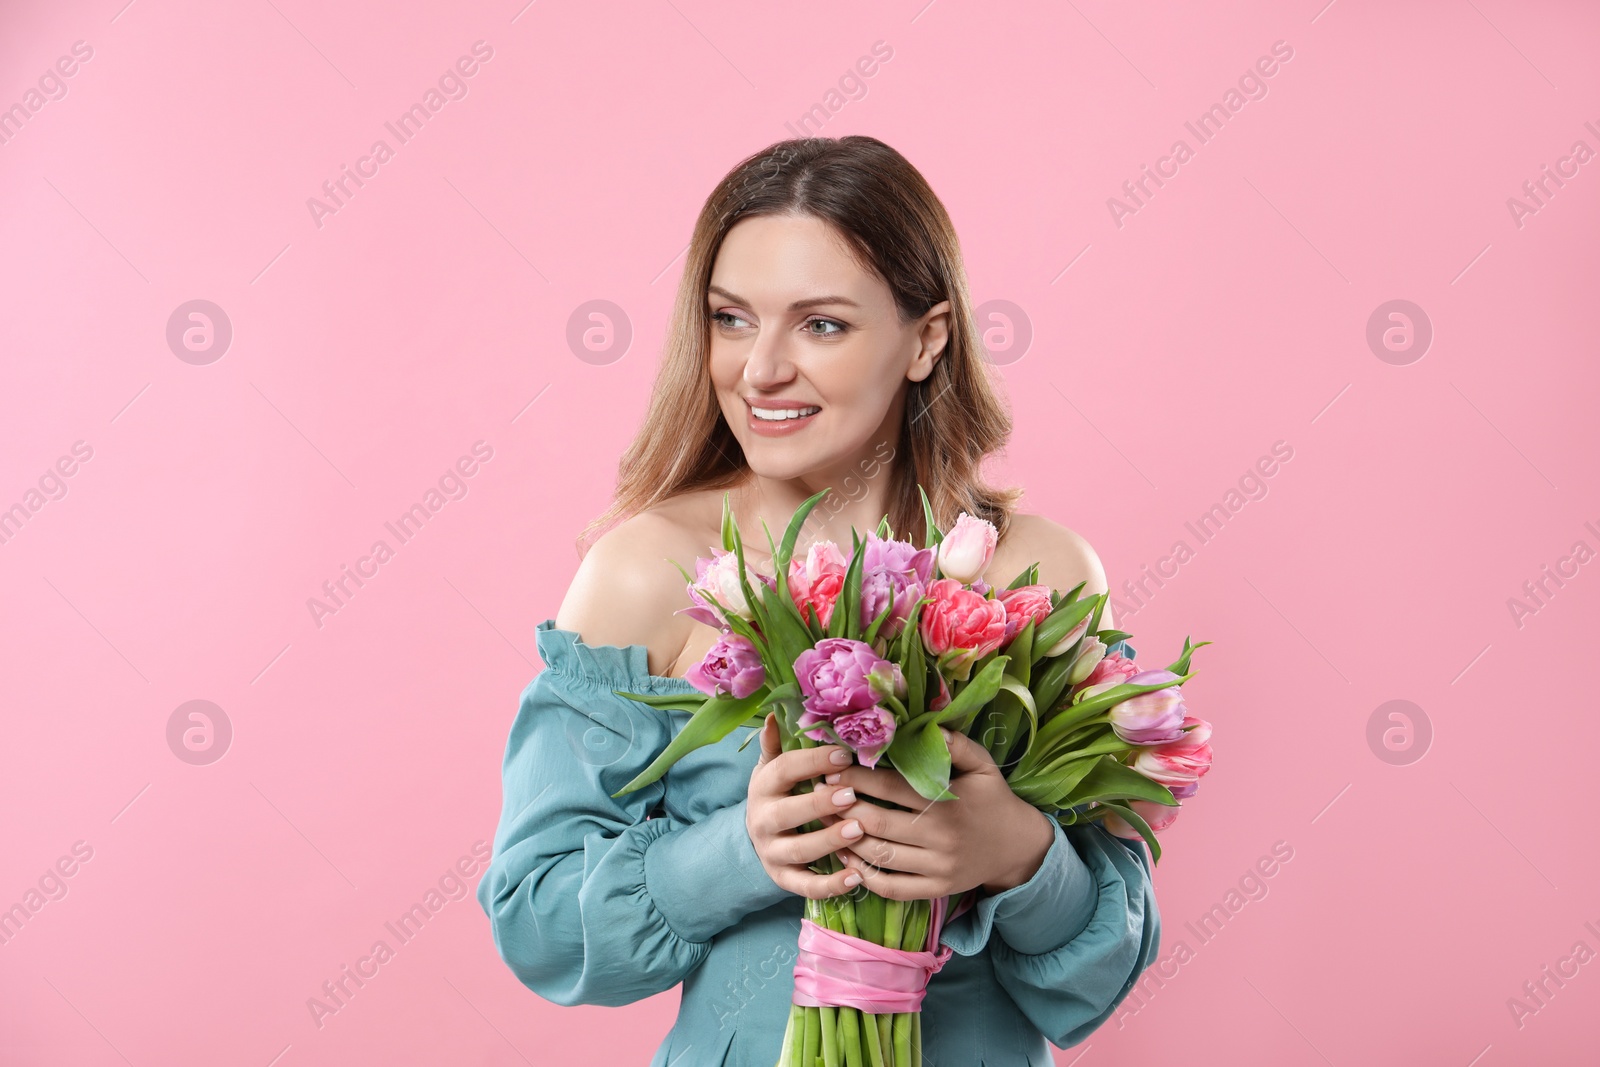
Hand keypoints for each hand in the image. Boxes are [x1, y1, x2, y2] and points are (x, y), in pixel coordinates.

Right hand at [746, 713, 867, 899]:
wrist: (759, 837)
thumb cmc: (778, 794)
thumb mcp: (772, 767)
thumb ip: (777, 744)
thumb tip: (777, 714)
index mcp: (762, 787)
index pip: (785, 771)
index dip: (813, 763)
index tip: (843, 755)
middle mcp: (763, 821)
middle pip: (788, 813)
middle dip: (819, 804)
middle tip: (850, 795)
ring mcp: (772, 852)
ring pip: (799, 850)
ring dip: (828, 841)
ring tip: (858, 831)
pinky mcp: (783, 879)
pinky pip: (806, 886)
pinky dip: (831, 885)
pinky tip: (857, 877)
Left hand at [824, 727, 1055, 900]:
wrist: (1017, 847)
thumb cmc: (993, 799)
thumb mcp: (982, 765)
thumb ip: (956, 745)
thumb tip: (927, 726)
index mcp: (948, 803)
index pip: (890, 787)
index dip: (857, 776)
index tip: (831, 767)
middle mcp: (941, 837)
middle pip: (877, 821)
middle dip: (842, 806)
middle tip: (819, 792)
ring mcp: (937, 867)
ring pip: (879, 855)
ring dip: (846, 839)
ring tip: (825, 822)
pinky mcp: (936, 890)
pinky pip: (892, 887)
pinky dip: (864, 875)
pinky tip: (847, 857)